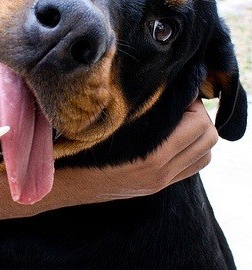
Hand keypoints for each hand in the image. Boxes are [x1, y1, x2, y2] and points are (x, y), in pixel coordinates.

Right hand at [58, 99, 217, 204]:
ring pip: (205, 155)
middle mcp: (160, 173)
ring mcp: (159, 182)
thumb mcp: (105, 123)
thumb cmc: (76, 148)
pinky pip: (191, 167)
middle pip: (209, 139)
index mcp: (152, 156)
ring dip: (198, 134)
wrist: (60, 184)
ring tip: (177, 118)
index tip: (177, 89)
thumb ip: (137, 107)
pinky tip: (170, 136)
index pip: (199, 123)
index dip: (192, 101)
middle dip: (200, 115)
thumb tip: (163, 83)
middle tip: (179, 101)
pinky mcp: (154, 186)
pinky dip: (190, 149)